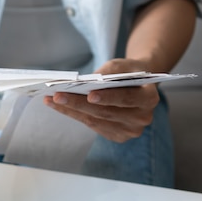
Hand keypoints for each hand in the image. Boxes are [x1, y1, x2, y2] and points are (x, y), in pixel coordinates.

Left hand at [44, 58, 159, 142]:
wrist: (137, 85)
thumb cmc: (128, 72)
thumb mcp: (122, 65)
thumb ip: (108, 72)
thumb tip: (86, 82)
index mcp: (149, 98)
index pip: (128, 98)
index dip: (109, 97)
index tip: (89, 94)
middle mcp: (142, 118)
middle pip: (106, 112)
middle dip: (79, 103)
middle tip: (57, 95)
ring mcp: (129, 130)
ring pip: (95, 121)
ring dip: (71, 110)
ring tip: (52, 100)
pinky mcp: (117, 136)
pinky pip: (92, 126)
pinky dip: (75, 115)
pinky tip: (60, 107)